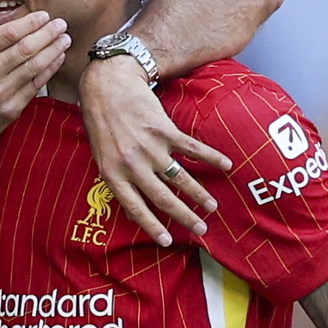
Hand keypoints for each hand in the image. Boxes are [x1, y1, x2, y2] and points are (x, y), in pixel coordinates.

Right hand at [0, 0, 68, 154]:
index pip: (8, 33)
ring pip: (34, 66)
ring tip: (64, 39)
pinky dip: (49, 70)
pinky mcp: (10, 109)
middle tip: (61, 24)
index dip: (30, 22)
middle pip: (25, 48)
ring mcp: (0, 93)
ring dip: (53, 50)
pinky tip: (57, 59)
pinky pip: (35, 86)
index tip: (44, 16)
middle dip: (47, 34)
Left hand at [77, 54, 230, 245]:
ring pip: (179, 177)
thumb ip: (117, 181)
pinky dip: (211, 157)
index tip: (169, 242)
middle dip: (184, 216)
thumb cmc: (101, 123)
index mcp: (113, 175)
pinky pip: (191, 148)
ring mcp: (149, 147)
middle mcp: (132, 165)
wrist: (107, 85)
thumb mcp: (101, 156)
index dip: (153, 226)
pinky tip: (226, 165)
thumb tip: (132, 210)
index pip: (136, 208)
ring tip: (212, 206)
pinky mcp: (164, 129)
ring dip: (198, 193)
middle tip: (201, 228)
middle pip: (163, 197)